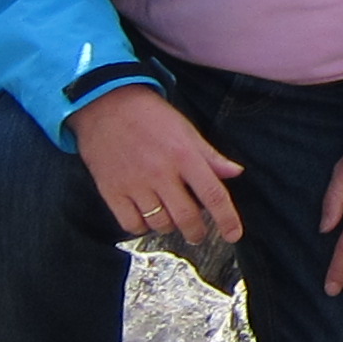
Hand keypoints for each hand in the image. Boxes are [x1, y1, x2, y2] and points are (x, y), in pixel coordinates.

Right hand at [70, 86, 242, 249]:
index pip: (213, 194)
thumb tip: (236, 173)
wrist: (106, 106)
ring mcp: (134, 184)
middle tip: (197, 233)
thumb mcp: (186, 130)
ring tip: (170, 216)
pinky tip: (146, 216)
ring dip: (170, 227)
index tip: (234, 235)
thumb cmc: (151, 117)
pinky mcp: (111, 191)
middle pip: (186, 217)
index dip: (227, 219)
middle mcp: (161, 173)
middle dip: (196, 232)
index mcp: (184, 156)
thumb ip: (211, 156)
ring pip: (160, 224)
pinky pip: (131, 224)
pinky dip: (142, 227)